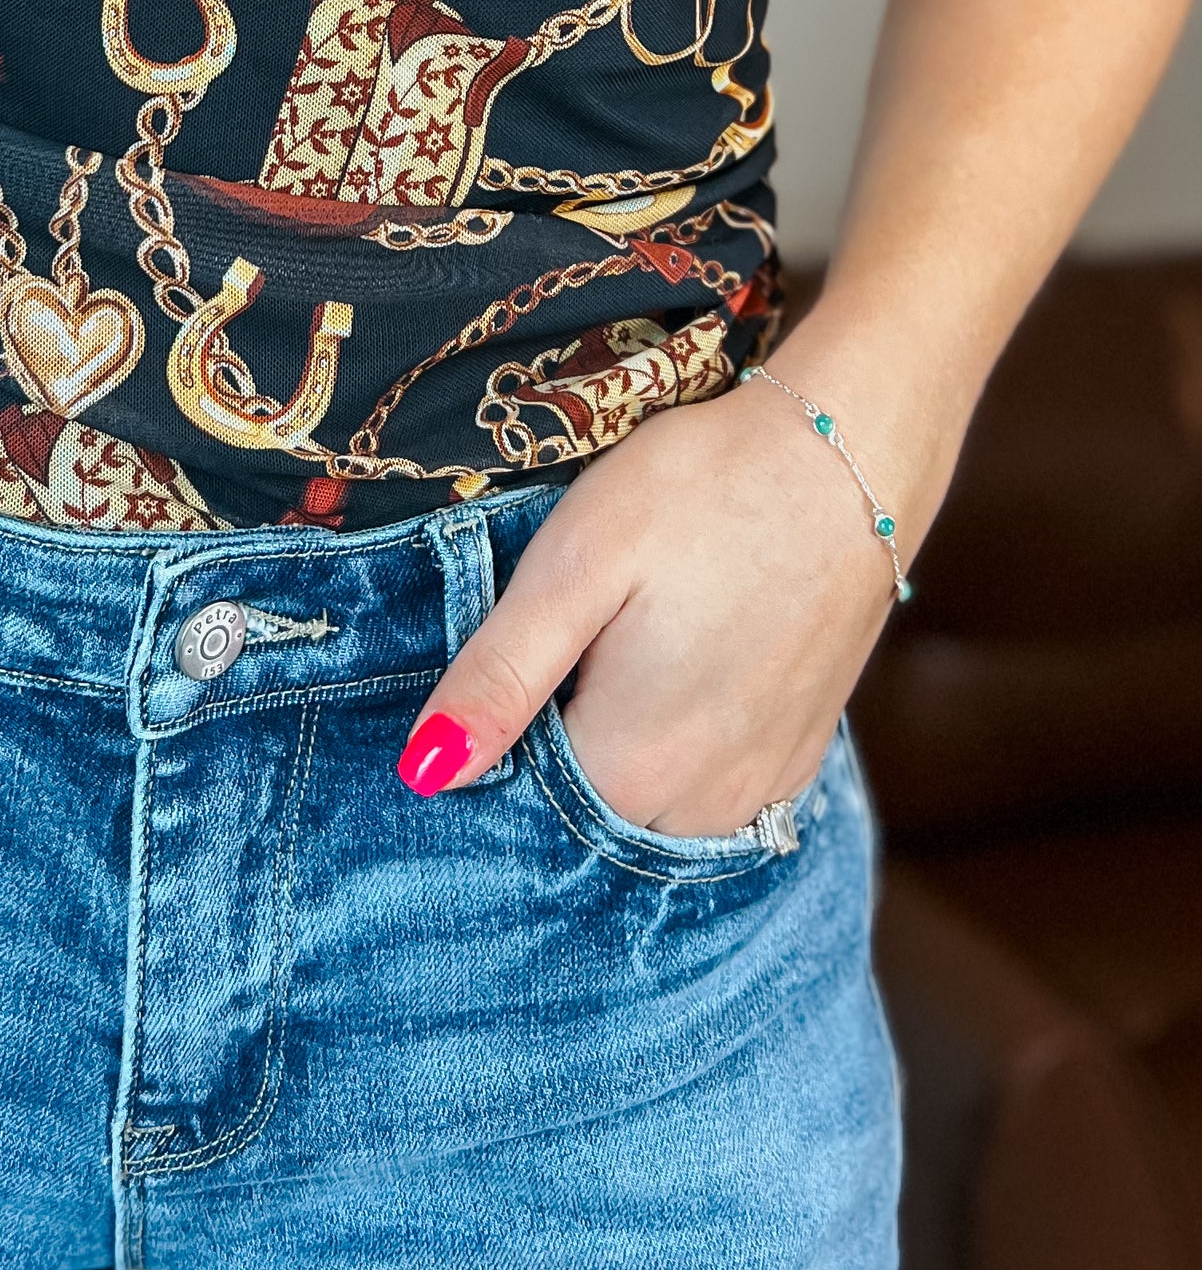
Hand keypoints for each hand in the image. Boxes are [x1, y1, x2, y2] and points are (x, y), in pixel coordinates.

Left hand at [398, 368, 919, 833]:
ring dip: (615, 754)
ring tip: (615, 650)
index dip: (492, 739)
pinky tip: (671, 671)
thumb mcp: (575, 566)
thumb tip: (423, 771)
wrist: (846, 456)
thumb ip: (500, 677)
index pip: (519, 801)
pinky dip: (675, 752)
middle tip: (563, 642)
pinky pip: (709, 791)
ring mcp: (759, 788)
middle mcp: (699, 807)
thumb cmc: (699, 494)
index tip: (496, 670)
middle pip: (585, 813)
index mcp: (629, 767)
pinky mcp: (797, 758)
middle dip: (551, 752)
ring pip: (648, 809)